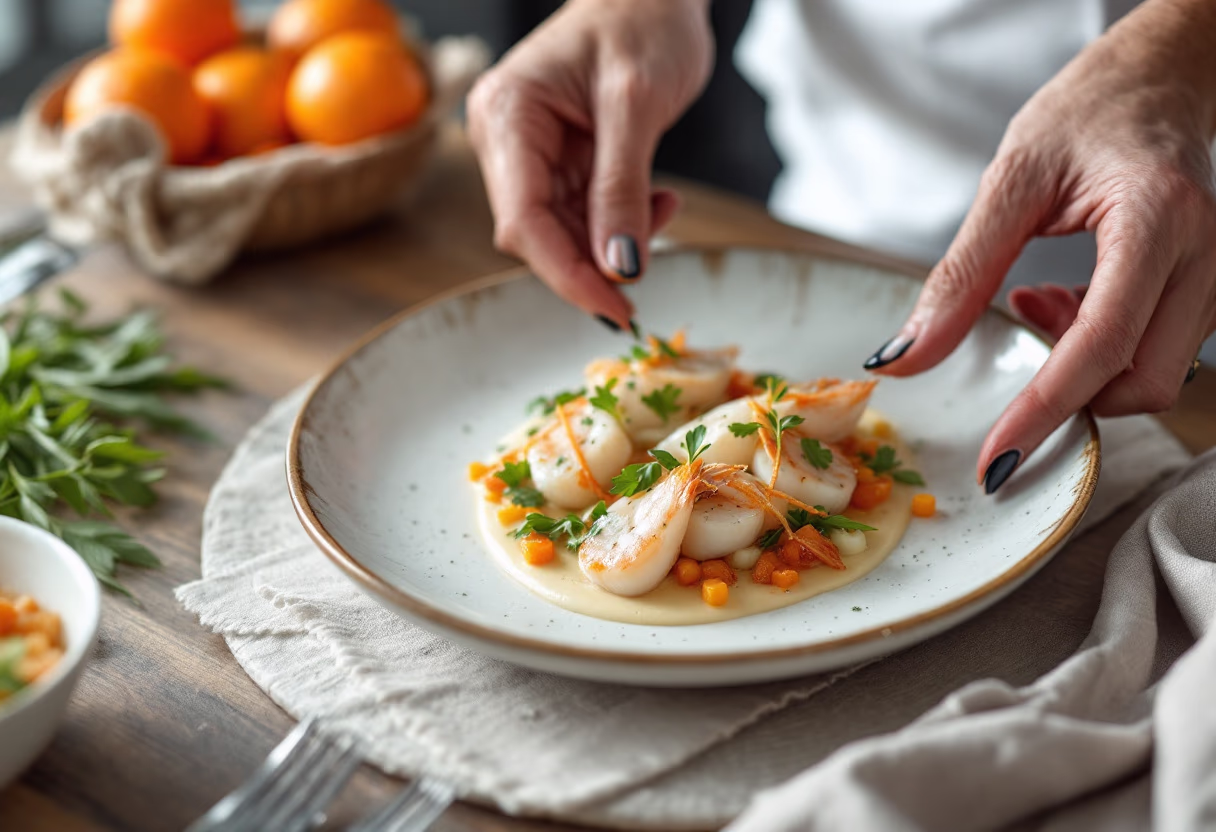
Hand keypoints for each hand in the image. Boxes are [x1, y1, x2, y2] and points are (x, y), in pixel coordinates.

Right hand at [466, 0, 713, 328]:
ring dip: (613, 243)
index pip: (524, 221)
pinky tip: (657, 202)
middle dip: (593, 260)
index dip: (567, 274)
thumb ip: (623, 190)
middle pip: (538, 235)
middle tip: (646, 275)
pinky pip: (582, 215)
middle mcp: (506, 138)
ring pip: (562, 233)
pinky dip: (621, 224)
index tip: (613, 307)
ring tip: (664, 209)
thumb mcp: (637, 105)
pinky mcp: (557, 162)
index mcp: (507, 115)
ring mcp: (529, 153)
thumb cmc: (642, 20)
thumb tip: (619, 268)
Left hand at [864, 0, 1215, 491]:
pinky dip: (1101, 349)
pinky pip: (1159, 351)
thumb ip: (959, 276)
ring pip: (1156, 374)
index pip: (1103, 343)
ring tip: (1036, 301)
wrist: (1156, 79)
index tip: (995, 461)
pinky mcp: (1207, 288)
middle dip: (1070, 395)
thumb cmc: (1087, 114)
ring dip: (1082, 366)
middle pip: (1145, 379)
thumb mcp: (1010, 183)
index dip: (1046, 410)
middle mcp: (1207, 254)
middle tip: (1016, 337)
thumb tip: (903, 359)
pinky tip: (1060, 301)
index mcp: (1157, 218)